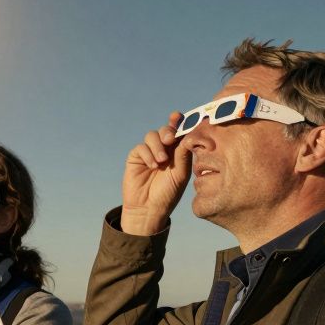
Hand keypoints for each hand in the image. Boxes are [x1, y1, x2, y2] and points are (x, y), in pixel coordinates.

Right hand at [121, 112, 191, 234]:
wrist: (149, 208)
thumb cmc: (168, 193)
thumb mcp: (181, 173)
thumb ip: (183, 153)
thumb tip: (189, 134)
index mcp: (178, 151)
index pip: (179, 132)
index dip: (180, 122)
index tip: (179, 116)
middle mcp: (164, 149)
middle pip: (165, 130)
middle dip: (168, 131)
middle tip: (170, 139)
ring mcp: (149, 152)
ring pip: (152, 135)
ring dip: (157, 145)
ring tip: (161, 161)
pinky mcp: (136, 157)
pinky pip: (141, 147)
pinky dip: (147, 154)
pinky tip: (152, 166)